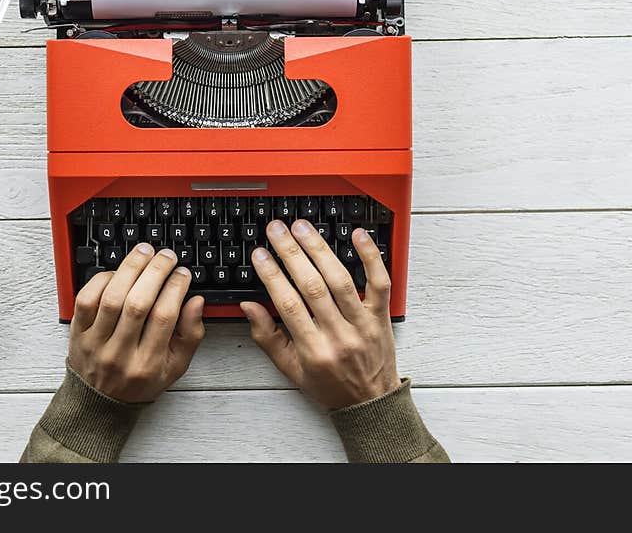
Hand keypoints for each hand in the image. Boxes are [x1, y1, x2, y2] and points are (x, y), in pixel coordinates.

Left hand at [68, 243, 205, 402]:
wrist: (99, 404)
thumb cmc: (140, 381)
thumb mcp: (175, 367)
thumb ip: (191, 335)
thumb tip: (196, 301)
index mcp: (148, 364)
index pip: (164, 317)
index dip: (176, 288)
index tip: (183, 273)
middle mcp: (120, 354)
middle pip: (138, 304)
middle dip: (155, 272)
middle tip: (166, 256)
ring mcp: (96, 343)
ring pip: (112, 298)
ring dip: (130, 269)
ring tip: (144, 252)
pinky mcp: (77, 333)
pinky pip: (86, 299)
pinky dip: (101, 280)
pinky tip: (117, 272)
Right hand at [240, 219, 400, 409]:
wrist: (371, 403)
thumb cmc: (329, 385)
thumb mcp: (291, 369)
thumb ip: (267, 337)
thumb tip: (248, 306)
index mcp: (314, 350)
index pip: (288, 305)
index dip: (272, 276)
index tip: (259, 255)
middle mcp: (340, 335)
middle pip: (313, 287)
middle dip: (291, 253)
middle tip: (277, 230)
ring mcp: (363, 324)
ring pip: (341, 280)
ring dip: (320, 249)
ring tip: (302, 228)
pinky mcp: (382, 315)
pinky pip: (380, 282)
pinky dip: (370, 256)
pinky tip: (357, 235)